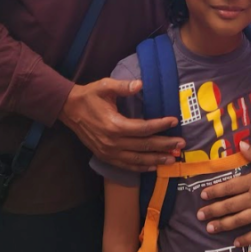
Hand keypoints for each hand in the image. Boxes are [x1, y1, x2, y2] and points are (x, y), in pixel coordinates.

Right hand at [59, 78, 184, 170]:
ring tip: (173, 159)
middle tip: (181, 144)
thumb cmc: (89, 96)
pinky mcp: (105, 157)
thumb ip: (123, 86)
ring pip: (137, 159)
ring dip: (156, 159)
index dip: (160, 125)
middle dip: (164, 145)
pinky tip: (153, 167)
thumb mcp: (105, 86)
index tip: (174, 121)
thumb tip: (140, 84)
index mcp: (114, 125)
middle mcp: (113, 142)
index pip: (144, 128)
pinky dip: (141, 167)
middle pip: (144, 146)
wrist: (69, 110)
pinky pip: (126, 165)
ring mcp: (109, 152)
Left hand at [196, 142, 250, 246]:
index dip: (215, 191)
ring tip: (210, 228)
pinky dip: (246, 239)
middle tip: (200, 215)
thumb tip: (240, 144)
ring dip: (223, 224)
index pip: (230, 187)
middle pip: (231, 205)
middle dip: (214, 210)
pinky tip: (236, 243)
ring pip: (240, 220)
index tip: (203, 195)